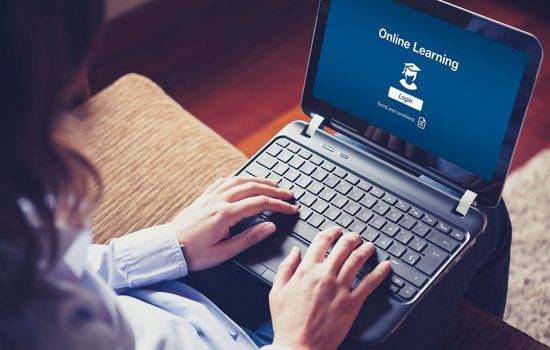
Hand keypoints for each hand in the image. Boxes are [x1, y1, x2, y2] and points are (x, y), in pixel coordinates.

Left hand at [170, 177, 297, 270]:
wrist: (168, 249)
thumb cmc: (194, 254)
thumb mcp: (224, 252)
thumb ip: (249, 238)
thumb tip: (270, 227)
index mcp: (225, 214)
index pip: (260, 203)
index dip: (279, 205)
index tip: (291, 209)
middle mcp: (218, 200)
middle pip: (252, 187)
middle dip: (273, 189)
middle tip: (288, 194)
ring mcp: (210, 196)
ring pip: (239, 181)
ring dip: (258, 180)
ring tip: (272, 183)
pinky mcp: (203, 197)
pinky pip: (223, 181)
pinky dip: (238, 178)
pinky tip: (243, 181)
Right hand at [269, 227, 390, 349]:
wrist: (298, 347)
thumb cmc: (287, 323)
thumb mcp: (277, 292)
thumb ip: (286, 268)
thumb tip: (295, 251)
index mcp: (306, 271)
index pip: (321, 242)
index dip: (331, 232)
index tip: (336, 231)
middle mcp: (324, 275)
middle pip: (343, 246)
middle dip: (352, 237)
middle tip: (356, 237)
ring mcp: (340, 288)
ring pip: (357, 260)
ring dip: (366, 249)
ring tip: (370, 246)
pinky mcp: (352, 303)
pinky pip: (370, 283)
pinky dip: (380, 272)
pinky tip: (386, 266)